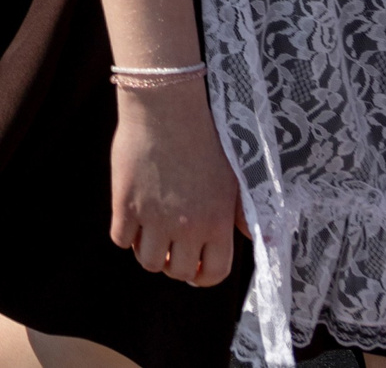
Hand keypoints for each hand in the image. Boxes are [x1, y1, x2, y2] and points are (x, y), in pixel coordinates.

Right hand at [110, 84, 245, 286]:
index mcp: (217, 222)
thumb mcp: (234, 177)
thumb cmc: (205, 138)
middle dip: (173, 264)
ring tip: (150, 233)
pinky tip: (132, 217)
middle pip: (176, 271)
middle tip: (169, 247)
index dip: (203, 276)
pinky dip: (125, 234)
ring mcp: (154, 217)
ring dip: (148, 252)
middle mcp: (187, 226)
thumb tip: (265, 241)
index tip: (194, 267)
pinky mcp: (126, 204)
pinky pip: (120, 239)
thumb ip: (245, 214)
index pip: (213, 273)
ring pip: (147, 261)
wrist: (166, 107)